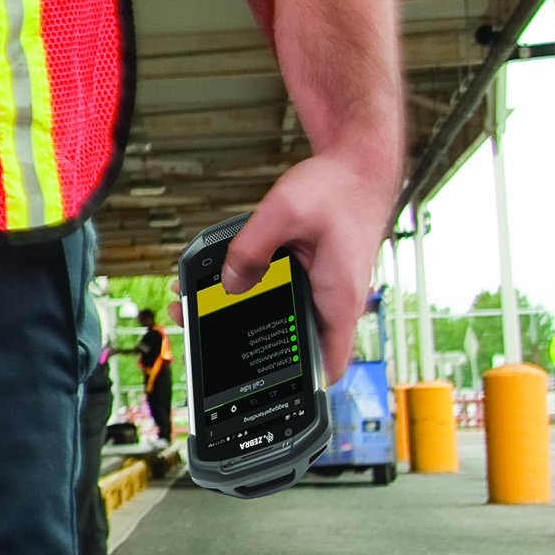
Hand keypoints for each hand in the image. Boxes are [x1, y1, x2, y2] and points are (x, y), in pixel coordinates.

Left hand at [225, 150, 396, 383]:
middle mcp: (335, 301)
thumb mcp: (282, 212)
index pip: (328, 365)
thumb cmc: (337, 188)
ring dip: (244, 316)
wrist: (358, 167)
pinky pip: (281, 295)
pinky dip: (254, 292)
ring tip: (196, 305)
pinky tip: (224, 282)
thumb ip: (250, 249)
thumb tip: (227, 283)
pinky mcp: (313, 277)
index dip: (300, 385)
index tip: (262, 387)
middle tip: (202, 332)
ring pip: (283, 318)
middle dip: (249, 343)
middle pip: (294, 343)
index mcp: (339, 298)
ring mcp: (324, 290)